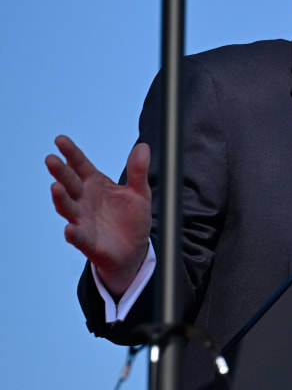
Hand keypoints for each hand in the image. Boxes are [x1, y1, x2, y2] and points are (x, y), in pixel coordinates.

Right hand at [46, 135, 151, 297]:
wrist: (134, 250)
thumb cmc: (131, 219)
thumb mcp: (140, 193)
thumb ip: (138, 171)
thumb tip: (143, 147)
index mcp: (95, 184)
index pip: (80, 165)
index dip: (71, 153)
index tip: (60, 139)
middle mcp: (84, 200)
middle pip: (70, 183)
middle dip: (60, 172)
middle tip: (51, 159)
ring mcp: (83, 220)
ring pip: (68, 208)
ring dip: (61, 199)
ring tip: (55, 188)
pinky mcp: (87, 241)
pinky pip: (78, 237)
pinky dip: (73, 233)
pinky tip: (70, 229)